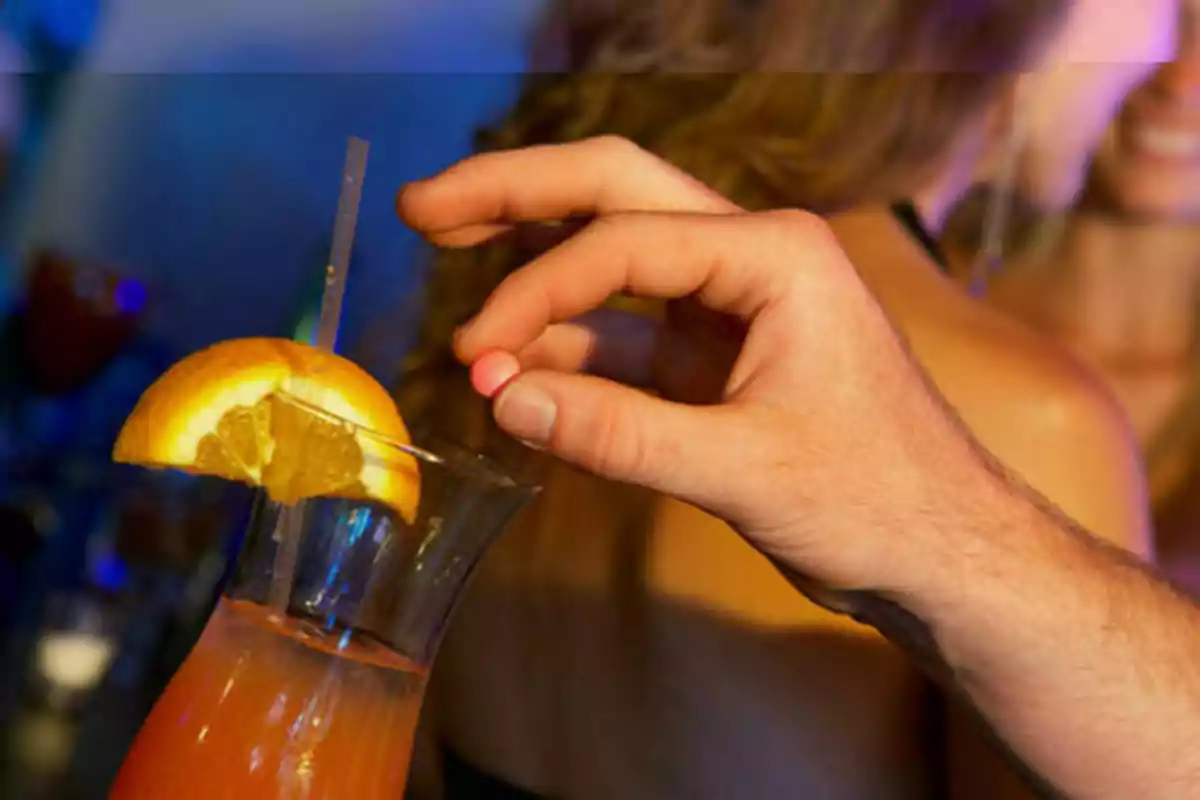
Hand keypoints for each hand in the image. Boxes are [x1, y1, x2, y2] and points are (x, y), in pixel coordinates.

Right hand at [398, 137, 988, 594]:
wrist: (945, 553)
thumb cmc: (876, 501)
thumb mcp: (744, 470)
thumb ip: (620, 434)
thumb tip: (501, 401)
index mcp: (774, 254)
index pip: (623, 242)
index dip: (534, 292)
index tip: (475, 354)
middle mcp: (750, 257)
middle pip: (613, 193)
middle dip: (514, 195)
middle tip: (421, 208)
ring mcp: (731, 304)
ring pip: (613, 258)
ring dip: (535, 284)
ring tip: (462, 321)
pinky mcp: (717, 355)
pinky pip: (626, 333)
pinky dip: (571, 350)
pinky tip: (522, 378)